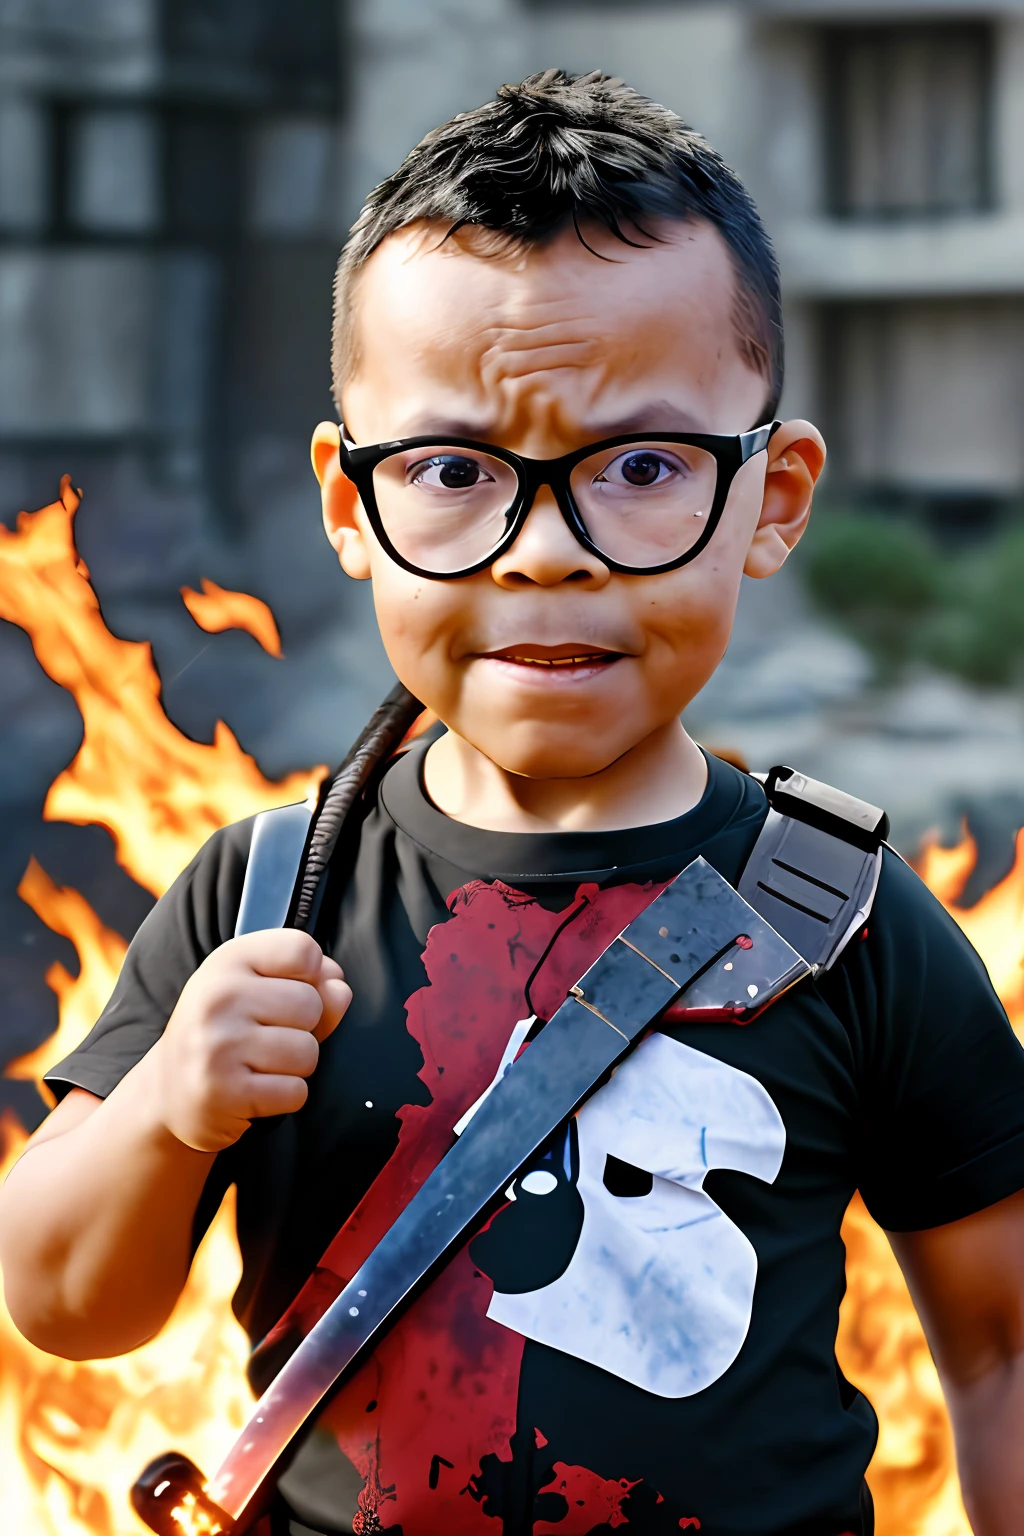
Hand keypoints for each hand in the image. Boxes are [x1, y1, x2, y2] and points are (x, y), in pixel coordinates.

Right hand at [151, 931, 350, 1151]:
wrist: (170, 1091)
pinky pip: (295, 1092)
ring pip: (307, 1052)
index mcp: (228, 961)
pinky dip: (285, 1097)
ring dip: (295, 1067)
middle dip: (304, 1029)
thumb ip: (309, 985)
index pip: (303, 949)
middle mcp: (218, 997)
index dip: (312, 975)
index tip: (286, 991)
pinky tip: (256, 1091)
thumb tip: (340, 990)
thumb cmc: (226, 1032)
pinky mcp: (224, 1092)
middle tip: (266, 1038)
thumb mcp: (258, 991)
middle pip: (312, 1005)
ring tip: (260, 1065)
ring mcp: (218, 1045)